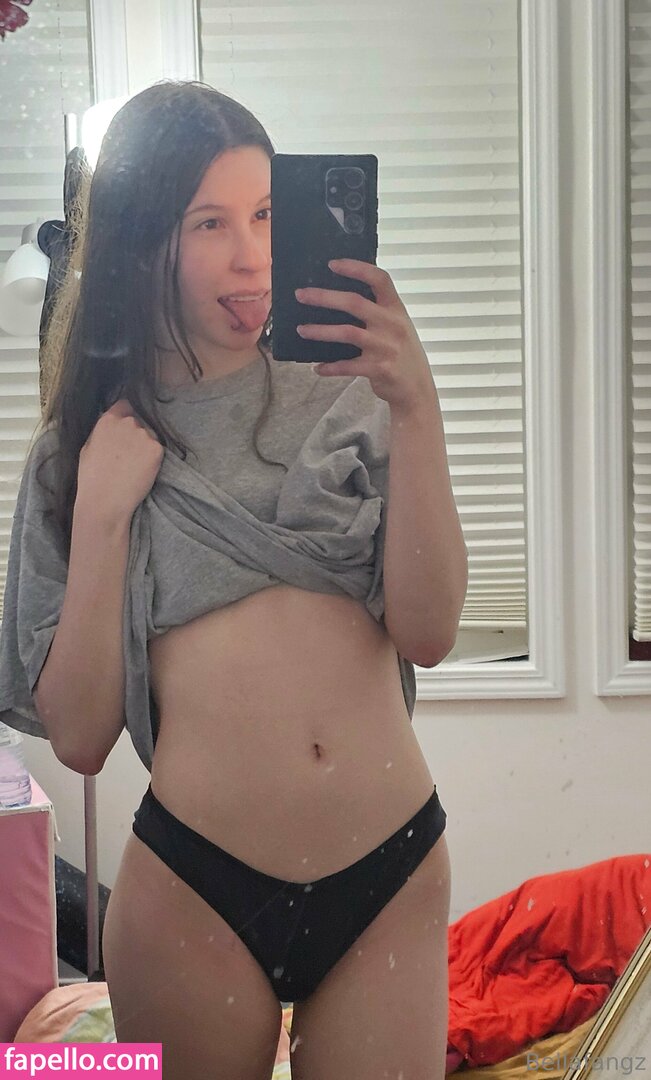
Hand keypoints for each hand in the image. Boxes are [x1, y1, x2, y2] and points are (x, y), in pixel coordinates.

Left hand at [295, 258, 435, 411]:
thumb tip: (340, 300)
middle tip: (300, 295)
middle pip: (354, 303)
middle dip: (324, 297)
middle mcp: (392, 324)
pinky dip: (330, 367)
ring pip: (346, 333)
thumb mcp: (397, 327)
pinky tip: (317, 368)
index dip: (356, 268)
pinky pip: (348, 366)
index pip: (379, 279)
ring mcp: (385, 347)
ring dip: (320, 331)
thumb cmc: (403, 354)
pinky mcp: (379, 369)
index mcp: (396, 309)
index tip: (332, 264)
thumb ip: (377, 312)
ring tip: (301, 330)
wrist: (418, 389)